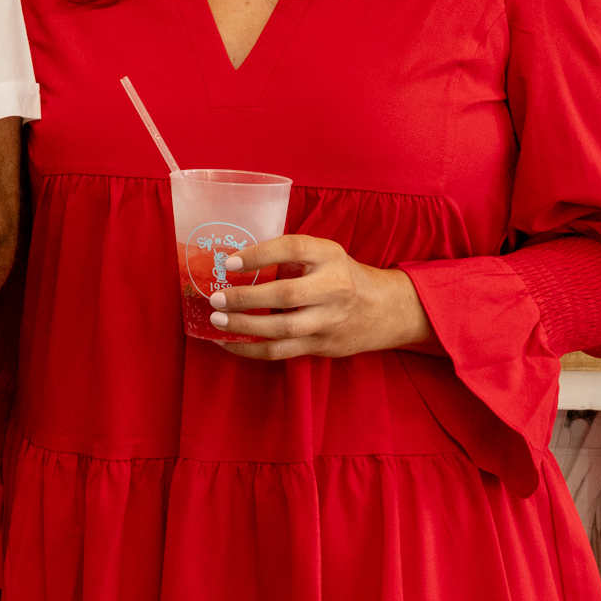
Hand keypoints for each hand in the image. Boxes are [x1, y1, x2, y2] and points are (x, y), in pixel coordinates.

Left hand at [206, 234, 433, 360]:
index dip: (260, 254)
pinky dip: (250, 349)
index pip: (292, 249)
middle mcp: (332, 288)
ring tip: (217, 321)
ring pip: (282, 329)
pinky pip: (281, 352)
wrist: (385, 310)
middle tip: (216, 298)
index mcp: (329, 256)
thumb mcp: (324, 254)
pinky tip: (228, 343)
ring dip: (244, 327)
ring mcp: (328, 321)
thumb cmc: (341, 274)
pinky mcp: (321, 346)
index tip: (230, 262)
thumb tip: (235, 261)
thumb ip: (290, 255)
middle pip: (285, 294)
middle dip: (246, 298)